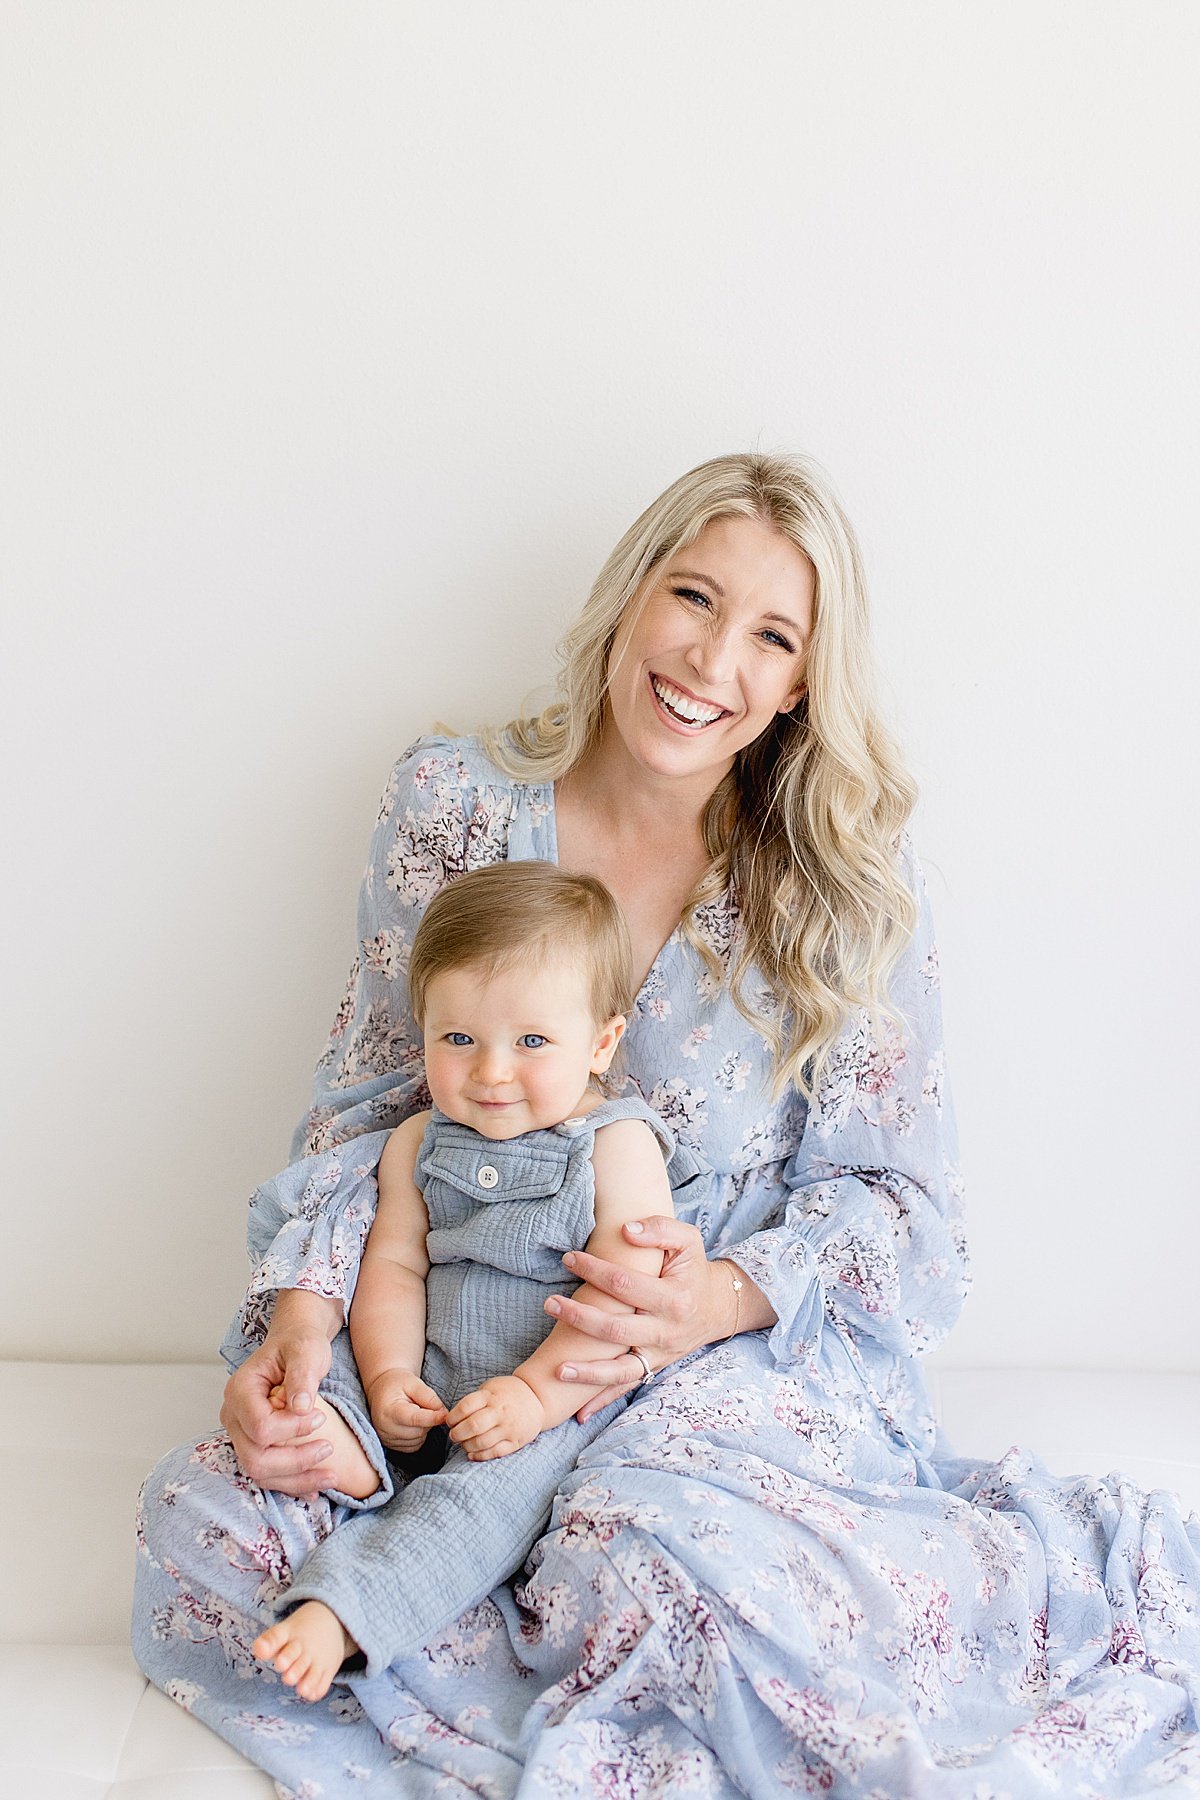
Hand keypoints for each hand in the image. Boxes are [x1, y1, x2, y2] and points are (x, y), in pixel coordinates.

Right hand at [220, 1315, 336, 1495]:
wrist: (293, 1345)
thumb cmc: (298, 1344)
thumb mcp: (306, 1350)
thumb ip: (302, 1375)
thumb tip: (302, 1407)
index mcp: (240, 1390)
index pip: (260, 1427)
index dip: (292, 1430)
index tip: (320, 1417)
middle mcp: (233, 1416)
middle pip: (255, 1458)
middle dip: (294, 1462)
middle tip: (328, 1450)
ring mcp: (241, 1433)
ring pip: (259, 1472)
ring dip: (296, 1480)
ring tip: (330, 1476)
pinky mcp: (254, 1444)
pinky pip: (268, 1473)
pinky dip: (291, 1483)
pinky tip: (315, 1487)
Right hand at [366, 1368, 447, 1452]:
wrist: (382, 1390)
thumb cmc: (398, 1384)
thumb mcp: (413, 1383)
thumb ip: (429, 1397)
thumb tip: (443, 1413)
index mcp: (389, 1410)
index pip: (414, 1419)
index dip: (432, 1418)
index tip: (445, 1414)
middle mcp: (385, 1428)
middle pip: (418, 1431)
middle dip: (428, 1420)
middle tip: (423, 1406)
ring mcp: (387, 1439)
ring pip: (418, 1440)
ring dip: (424, 1428)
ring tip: (416, 1412)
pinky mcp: (391, 1446)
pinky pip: (414, 1446)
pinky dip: (419, 1436)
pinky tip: (413, 1423)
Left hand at [447, 1375, 545, 1460]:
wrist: (537, 1398)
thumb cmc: (507, 1393)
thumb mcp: (491, 1388)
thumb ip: (474, 1400)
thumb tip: (453, 1418)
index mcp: (491, 1396)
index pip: (465, 1407)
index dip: (453, 1417)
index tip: (450, 1421)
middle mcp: (500, 1412)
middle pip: (473, 1426)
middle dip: (457, 1434)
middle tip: (454, 1436)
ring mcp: (509, 1428)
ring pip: (482, 1442)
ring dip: (467, 1446)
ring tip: (464, 1444)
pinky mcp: (516, 1442)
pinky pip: (495, 1453)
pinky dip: (480, 1456)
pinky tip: (472, 1454)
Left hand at [545, 1217, 743, 1421]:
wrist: (716, 1306)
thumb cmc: (694, 1269)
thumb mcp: (687, 1241)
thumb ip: (659, 1230)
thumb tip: (625, 1230)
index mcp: (672, 1298)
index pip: (624, 1283)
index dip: (594, 1270)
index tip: (569, 1258)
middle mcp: (665, 1331)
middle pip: (616, 1329)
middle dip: (580, 1317)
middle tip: (549, 1303)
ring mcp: (658, 1354)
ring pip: (620, 1369)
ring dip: (587, 1371)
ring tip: (557, 1368)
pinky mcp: (652, 1367)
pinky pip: (625, 1387)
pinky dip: (602, 1400)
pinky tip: (578, 1412)